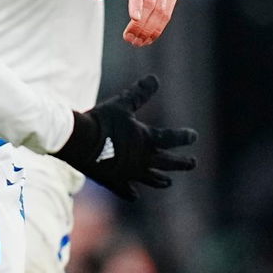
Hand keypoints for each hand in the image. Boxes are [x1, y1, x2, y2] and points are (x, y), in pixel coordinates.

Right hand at [54, 75, 195, 199]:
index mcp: (147, 141)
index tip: (194, 136)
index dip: (184, 137)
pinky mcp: (114, 182)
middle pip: (168, 163)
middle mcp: (143, 160)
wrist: (79, 142)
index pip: (172, 138)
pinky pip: (127, 190)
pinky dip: (131, 192)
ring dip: (161, 180)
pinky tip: (134, 194)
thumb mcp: (121, 104)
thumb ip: (139, 93)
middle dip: (182, 163)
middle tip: (193, 163)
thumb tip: (155, 78)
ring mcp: (129, 174)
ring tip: (169, 182)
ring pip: (151, 179)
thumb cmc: (102, 121)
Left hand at [90, 0, 178, 45]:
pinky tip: (149, 36)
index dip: (136, 3)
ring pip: (161, 10)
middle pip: (150, 3)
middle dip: (141, 25)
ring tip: (138, 41)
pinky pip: (168, 12)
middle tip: (129, 39)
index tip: (134, 18)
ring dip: (150, 29)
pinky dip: (159, 27)